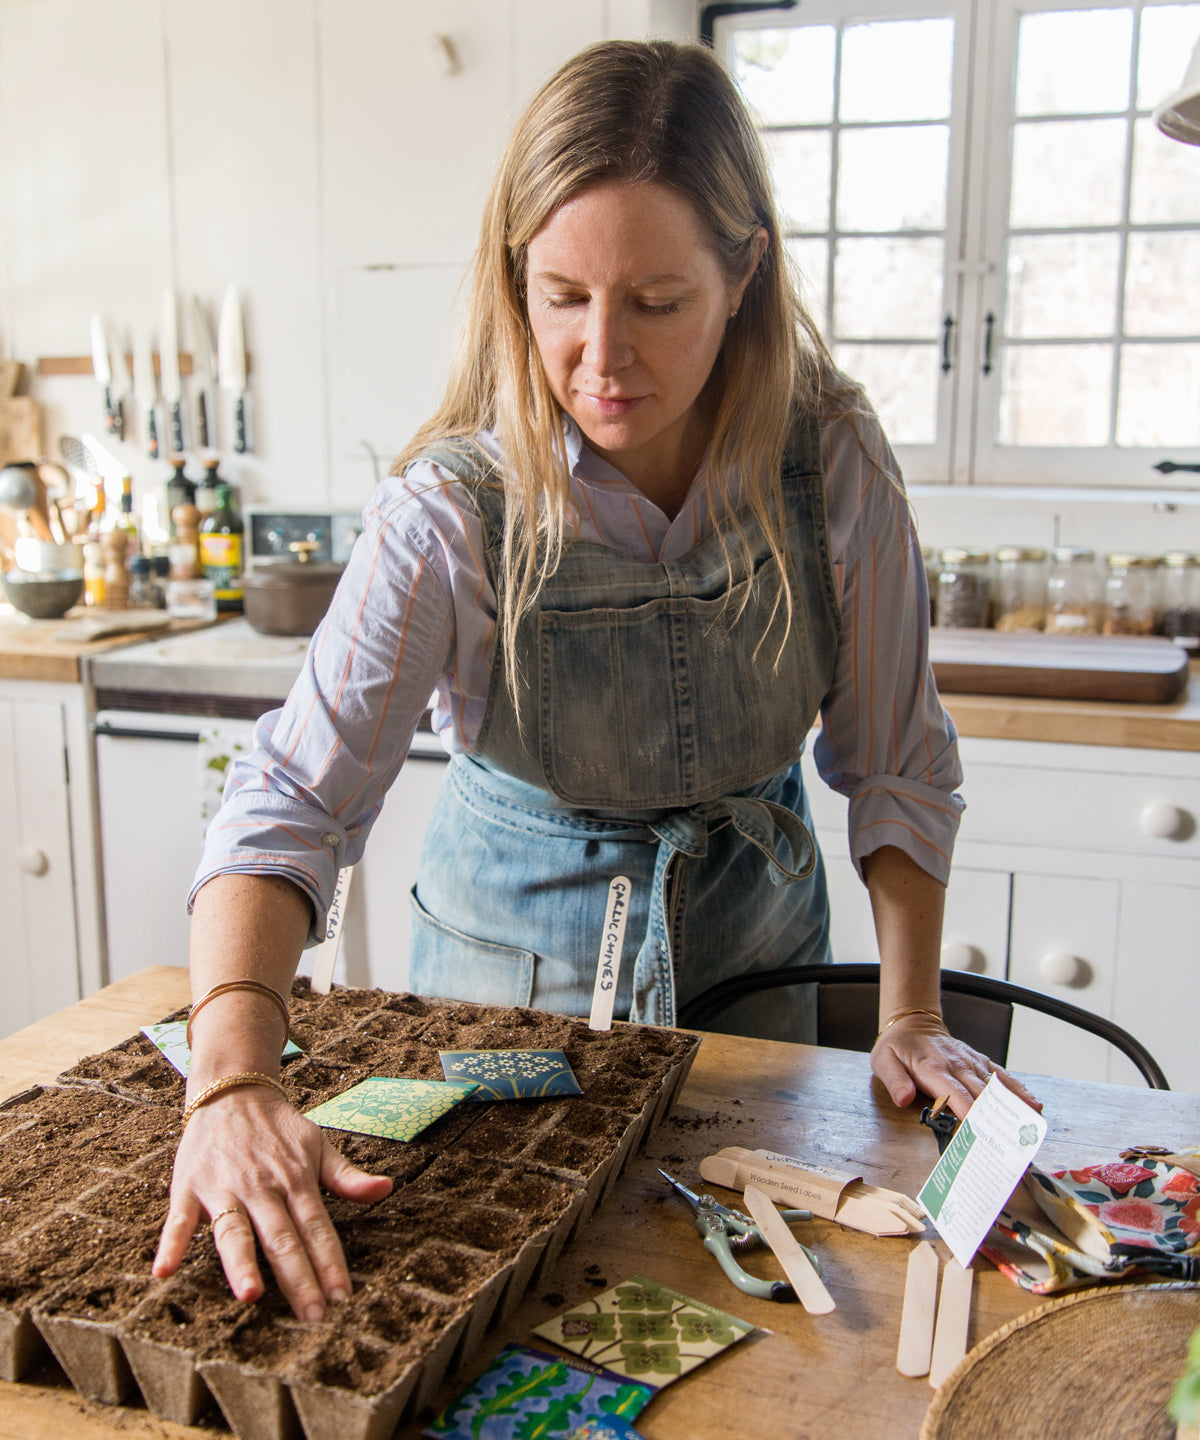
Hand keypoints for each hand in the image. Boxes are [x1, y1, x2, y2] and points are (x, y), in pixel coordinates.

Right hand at [153, 1088, 392, 1319]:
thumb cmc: (278, 1128)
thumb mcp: (317, 1145)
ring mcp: (225, 1187)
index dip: (330, 1262)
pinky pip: (178, 1219)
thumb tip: (386, 1189)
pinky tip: (164, 1271)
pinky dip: (171, 1243)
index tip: (342, 1297)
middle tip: (312, 1315)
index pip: (317, 1228)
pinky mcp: (190, 1186)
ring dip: (241, 1262)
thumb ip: (346, 1176)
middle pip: (281, 1237)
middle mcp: (262, 1187)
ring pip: (235, 1230)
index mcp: (296, 1180)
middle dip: (298, 1277)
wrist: (231, 1091)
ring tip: (250, 1295)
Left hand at [870, 1013, 1041, 1120]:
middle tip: (1010, 1140)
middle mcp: (957, 1065)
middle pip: (979, 1094)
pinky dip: (1017, 1090)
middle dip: (994, 1117)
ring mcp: (971, 1063)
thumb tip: (903, 1098)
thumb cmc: (898, 1046)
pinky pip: (1001, 1076)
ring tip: (1031, 1125)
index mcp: (933, 1068)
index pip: (953, 1092)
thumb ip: (895, 1080)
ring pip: (995, 1086)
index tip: (979, 1129)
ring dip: (1012, 1106)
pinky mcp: (980, 1062)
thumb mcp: (884, 1061)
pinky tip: (1033, 1105)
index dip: (967, 1109)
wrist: (913, 1024)